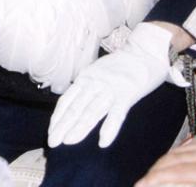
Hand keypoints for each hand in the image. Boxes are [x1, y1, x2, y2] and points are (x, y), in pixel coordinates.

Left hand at [48, 22, 186, 148]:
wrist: (144, 52)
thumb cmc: (121, 65)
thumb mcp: (97, 72)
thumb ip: (87, 86)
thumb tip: (73, 102)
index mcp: (86, 78)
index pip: (67, 100)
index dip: (58, 116)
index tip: (51, 131)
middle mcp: (94, 83)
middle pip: (76, 107)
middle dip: (63, 126)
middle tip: (52, 142)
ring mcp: (110, 89)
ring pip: (92, 111)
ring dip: (79, 128)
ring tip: (68, 141)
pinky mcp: (127, 95)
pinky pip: (117, 114)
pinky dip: (109, 129)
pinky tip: (102, 142)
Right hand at [135, 136, 195, 186]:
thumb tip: (165, 184)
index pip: (177, 170)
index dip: (154, 179)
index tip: (141, 186)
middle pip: (175, 158)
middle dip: (155, 174)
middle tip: (141, 184)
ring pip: (180, 151)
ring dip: (163, 167)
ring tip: (151, 180)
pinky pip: (190, 148)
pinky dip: (177, 160)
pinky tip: (169, 171)